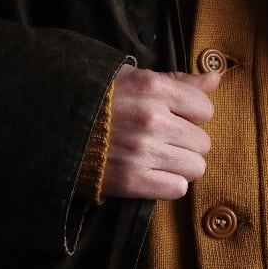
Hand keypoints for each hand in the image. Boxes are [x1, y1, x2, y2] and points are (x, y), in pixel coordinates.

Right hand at [101, 65, 221, 200]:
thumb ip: (177, 81)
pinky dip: (168, 184)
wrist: (53, 126)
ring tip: (159, 158)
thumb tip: (214, 79)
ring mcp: (142, 152)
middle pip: (202, 141)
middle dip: (186, 141)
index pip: (204, 108)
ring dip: (180, 165)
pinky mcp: (131, 181)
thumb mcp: (134, 79)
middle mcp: (152, 120)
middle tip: (164, 139)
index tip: (175, 116)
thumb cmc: (98, 99)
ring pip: (195, 168)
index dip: (192, 113)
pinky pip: (177, 189)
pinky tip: (152, 174)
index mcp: (153, 89)